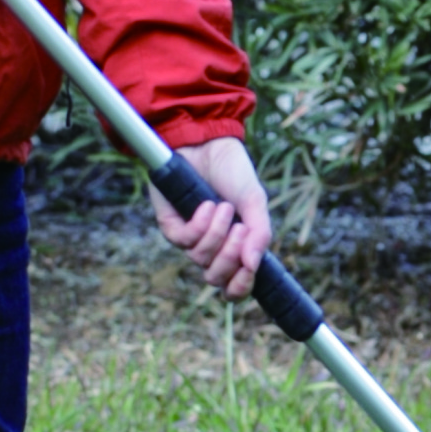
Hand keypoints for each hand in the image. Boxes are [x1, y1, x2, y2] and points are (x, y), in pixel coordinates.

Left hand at [152, 137, 273, 300]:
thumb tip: (253, 266)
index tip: (248, 273)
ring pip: (200, 259)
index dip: (240, 288)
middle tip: (241, 230)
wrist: (208, 143)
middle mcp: (211, 247)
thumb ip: (260, 234)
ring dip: (216, 233)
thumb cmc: (233, 172)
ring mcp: (190, 237)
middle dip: (230, 257)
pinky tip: (206, 204)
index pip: (234, 286)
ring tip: (223, 206)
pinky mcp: (170, 224)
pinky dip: (199, 224)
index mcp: (234, 247)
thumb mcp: (254, 202)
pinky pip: (184, 240)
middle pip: (216, 278)